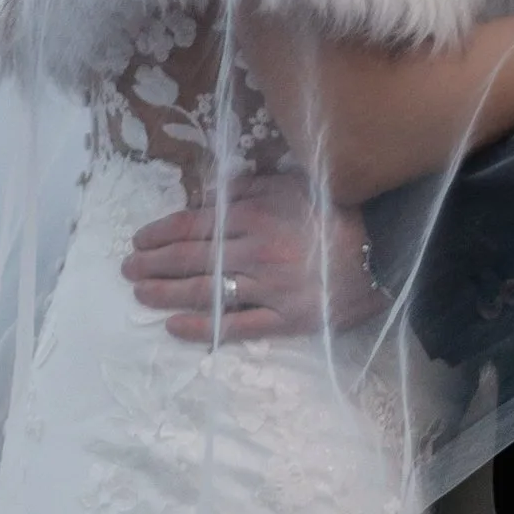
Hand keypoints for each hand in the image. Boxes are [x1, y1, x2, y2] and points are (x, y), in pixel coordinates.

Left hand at [122, 171, 381, 342]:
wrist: (386, 250)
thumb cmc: (337, 211)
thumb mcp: (292, 185)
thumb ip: (248, 190)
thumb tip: (210, 199)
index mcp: (255, 217)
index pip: (194, 226)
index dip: (161, 234)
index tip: (138, 241)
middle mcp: (255, 253)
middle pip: (192, 260)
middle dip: (154, 265)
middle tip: (127, 270)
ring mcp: (269, 290)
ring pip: (206, 294)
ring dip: (167, 294)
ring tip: (141, 294)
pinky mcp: (285, 320)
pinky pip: (236, 327)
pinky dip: (202, 329)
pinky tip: (175, 327)